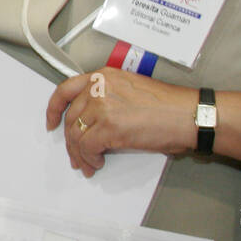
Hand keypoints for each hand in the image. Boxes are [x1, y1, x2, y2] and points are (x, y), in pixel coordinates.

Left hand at [46, 66, 198, 176]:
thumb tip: (93, 123)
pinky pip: (87, 147)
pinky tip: (97, 163)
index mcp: (104, 76)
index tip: (50, 122)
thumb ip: (107, 98)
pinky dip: (89, 159)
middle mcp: (99, 87)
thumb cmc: (170, 107)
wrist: (190, 115)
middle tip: (75, 155)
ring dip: (79, 154)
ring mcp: (102, 105)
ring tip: (87, 164)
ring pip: (76, 135)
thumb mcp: (130, 90)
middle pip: (70, 118)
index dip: (53, 109)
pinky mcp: (109, 126)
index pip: (65, 90)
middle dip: (70, 141)